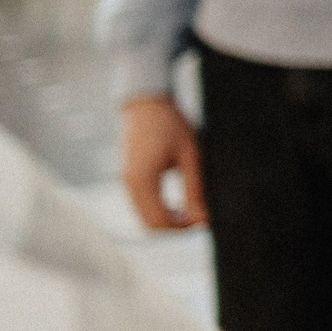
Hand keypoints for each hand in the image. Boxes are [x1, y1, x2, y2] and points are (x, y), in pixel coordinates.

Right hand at [121, 95, 204, 229]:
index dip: (184, 227)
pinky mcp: (129, 178)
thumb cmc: (170, 124)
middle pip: (150, 225)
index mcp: (143, 180)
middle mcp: (130, 185)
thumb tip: (202, 215)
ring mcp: (127, 182)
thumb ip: (195, 187)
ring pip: (145, 217)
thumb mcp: (190, 154)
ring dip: (168, 219)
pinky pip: (142, 206)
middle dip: (176, 226)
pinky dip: (160, 210)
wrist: (146, 103)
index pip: (160, 222)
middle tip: (200, 216)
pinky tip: (179, 203)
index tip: (204, 217)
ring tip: (193, 209)